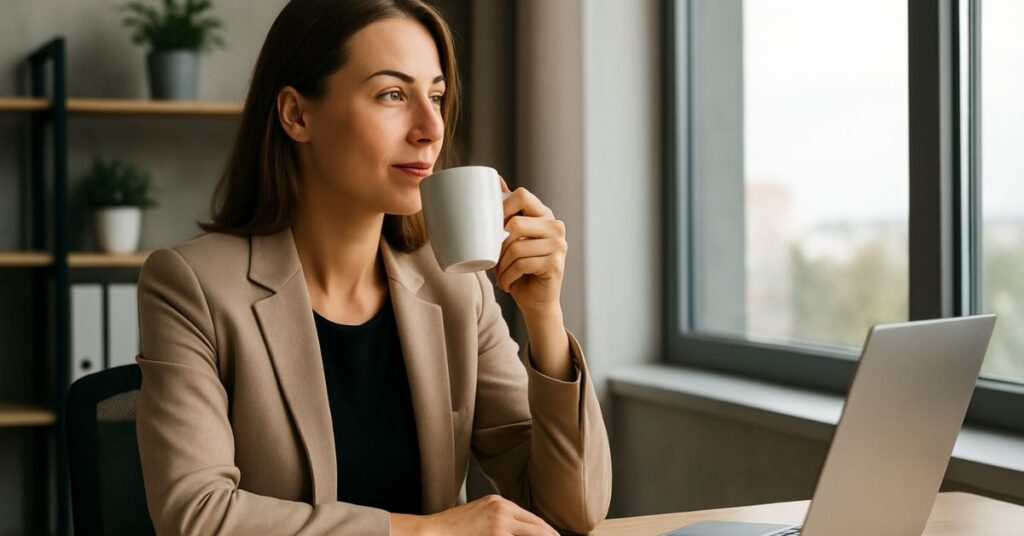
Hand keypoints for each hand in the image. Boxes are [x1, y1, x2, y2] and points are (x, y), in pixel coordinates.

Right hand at [390, 494, 558, 535]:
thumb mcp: (477, 517)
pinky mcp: (496, 533)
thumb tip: (514, 531)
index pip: (532, 519)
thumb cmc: (450, 530)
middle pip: (538, 526)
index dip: (546, 532)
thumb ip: (498, 522)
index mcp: (499, 503)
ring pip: (535, 533)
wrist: (431, 532)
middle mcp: (502, 508)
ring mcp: (500, 522)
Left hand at [492, 178, 566, 318]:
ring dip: (501, 265)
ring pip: (516, 247)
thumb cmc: (519, 268)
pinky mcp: (556, 264)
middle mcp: (555, 226)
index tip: (491, 226)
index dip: (501, 208)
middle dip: (498, 244)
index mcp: (544, 214)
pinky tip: (507, 283)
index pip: (522, 195)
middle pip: (516, 222)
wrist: (535, 301)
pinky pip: (522, 264)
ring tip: (500, 274)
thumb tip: (495, 179)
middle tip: (494, 258)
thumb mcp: (509, 239)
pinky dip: (508, 276)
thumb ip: (506, 211)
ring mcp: (559, 245)